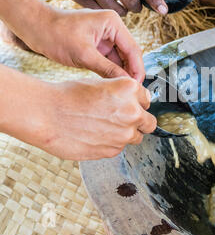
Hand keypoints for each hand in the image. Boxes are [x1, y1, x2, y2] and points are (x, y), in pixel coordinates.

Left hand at [25, 7, 145, 80]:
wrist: (33, 28)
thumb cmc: (54, 33)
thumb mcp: (83, 55)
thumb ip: (107, 69)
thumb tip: (125, 82)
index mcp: (112, 22)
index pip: (133, 48)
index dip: (137, 68)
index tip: (137, 85)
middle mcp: (112, 27)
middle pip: (129, 53)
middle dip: (130, 71)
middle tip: (131, 89)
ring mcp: (105, 36)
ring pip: (120, 58)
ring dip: (121, 72)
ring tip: (122, 88)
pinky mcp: (97, 45)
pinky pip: (110, 59)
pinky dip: (111, 70)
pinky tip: (112, 82)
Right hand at [39, 77, 155, 159]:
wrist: (46, 114)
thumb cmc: (68, 96)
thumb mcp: (101, 84)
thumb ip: (123, 95)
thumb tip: (134, 103)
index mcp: (130, 89)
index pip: (147, 99)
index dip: (137, 103)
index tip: (130, 105)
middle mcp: (132, 111)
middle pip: (149, 122)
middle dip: (139, 121)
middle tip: (123, 119)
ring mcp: (124, 133)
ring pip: (136, 137)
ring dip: (126, 134)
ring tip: (104, 127)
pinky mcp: (113, 150)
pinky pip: (120, 147)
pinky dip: (111, 143)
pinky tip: (95, 135)